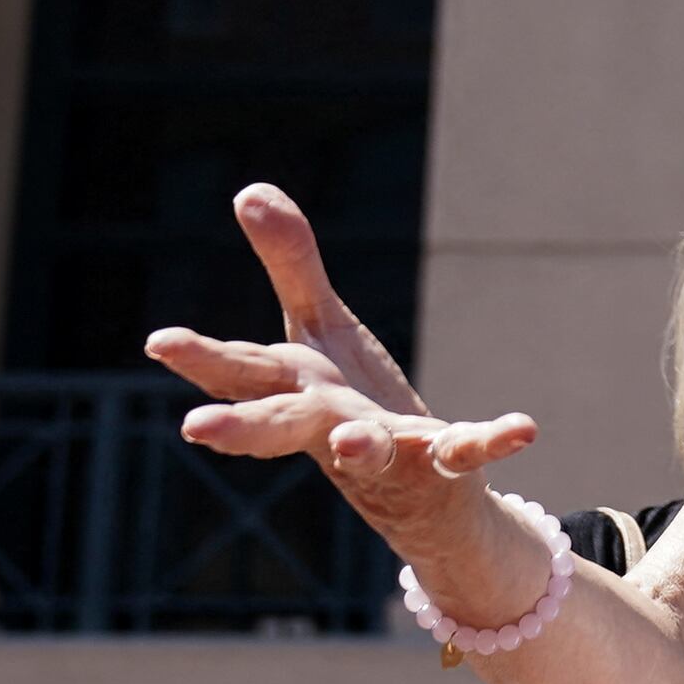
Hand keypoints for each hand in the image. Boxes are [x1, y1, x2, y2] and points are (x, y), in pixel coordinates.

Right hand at [145, 185, 538, 565]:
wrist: (416, 494)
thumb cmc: (349, 404)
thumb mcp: (320, 328)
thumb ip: (290, 263)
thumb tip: (247, 189)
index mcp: (298, 390)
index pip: (243, 371)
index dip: (201, 358)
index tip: (160, 342)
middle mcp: (332, 425)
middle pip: (284, 424)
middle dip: (242, 427)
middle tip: (194, 431)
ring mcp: (389, 450)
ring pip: (369, 449)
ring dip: (361, 445)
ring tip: (354, 441)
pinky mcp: (445, 462)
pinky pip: (468, 450)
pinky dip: (491, 440)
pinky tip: (523, 427)